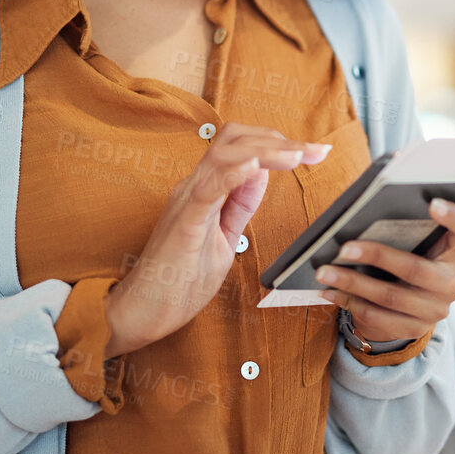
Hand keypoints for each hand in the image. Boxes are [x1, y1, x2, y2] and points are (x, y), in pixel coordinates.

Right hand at [104, 123, 330, 357]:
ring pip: (223, 155)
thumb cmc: (176, 281)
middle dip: (279, 140)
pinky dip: (233, 173)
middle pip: (234, 139)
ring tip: (296, 155)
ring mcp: (186, 203)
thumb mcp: (223, 238)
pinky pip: (207, 189)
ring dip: (265, 151)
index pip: (241, 147)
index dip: (278, 142)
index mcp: (204, 190)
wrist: (139, 314)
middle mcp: (193, 188)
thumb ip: (240, 205)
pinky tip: (255, 167)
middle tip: (315, 150)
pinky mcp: (183, 225)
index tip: (313, 151)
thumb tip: (261, 173)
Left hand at [315, 197, 454, 343]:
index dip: (454, 216)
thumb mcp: (415, 242)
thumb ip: (403, 227)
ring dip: (351, 283)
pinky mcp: (414, 329)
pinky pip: (377, 317)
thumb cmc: (408, 255)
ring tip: (324, 272)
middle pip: (414, 269)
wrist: (412, 304)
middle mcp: (452, 284)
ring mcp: (435, 310)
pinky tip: (328, 291)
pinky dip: (348, 302)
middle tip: (343, 248)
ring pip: (389, 297)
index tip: (432, 202)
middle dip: (375, 256)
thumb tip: (359, 216)